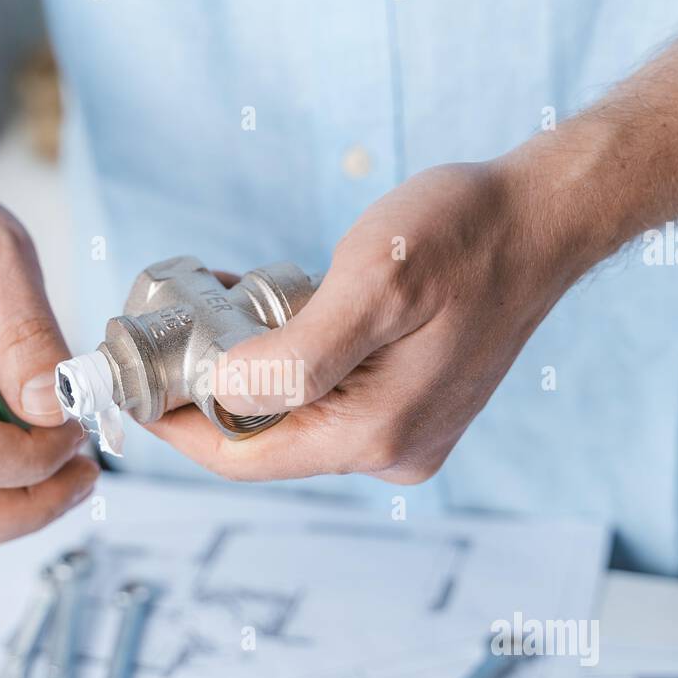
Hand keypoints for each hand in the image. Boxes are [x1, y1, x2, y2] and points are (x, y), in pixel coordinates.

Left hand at [146, 161, 587, 482]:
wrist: (544, 220)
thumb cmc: (467, 235)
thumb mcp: (377, 279)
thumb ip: (300, 353)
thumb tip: (226, 395)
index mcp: (376, 434)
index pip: (243, 457)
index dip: (177, 427)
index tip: (134, 383)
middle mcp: (390, 452)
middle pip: (264, 443)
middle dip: (207, 394)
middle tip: (170, 331)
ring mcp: (403, 434)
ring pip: (291, 420)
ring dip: (246, 373)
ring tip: (216, 306)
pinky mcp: (409, 408)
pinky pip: (325, 400)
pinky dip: (286, 364)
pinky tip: (270, 311)